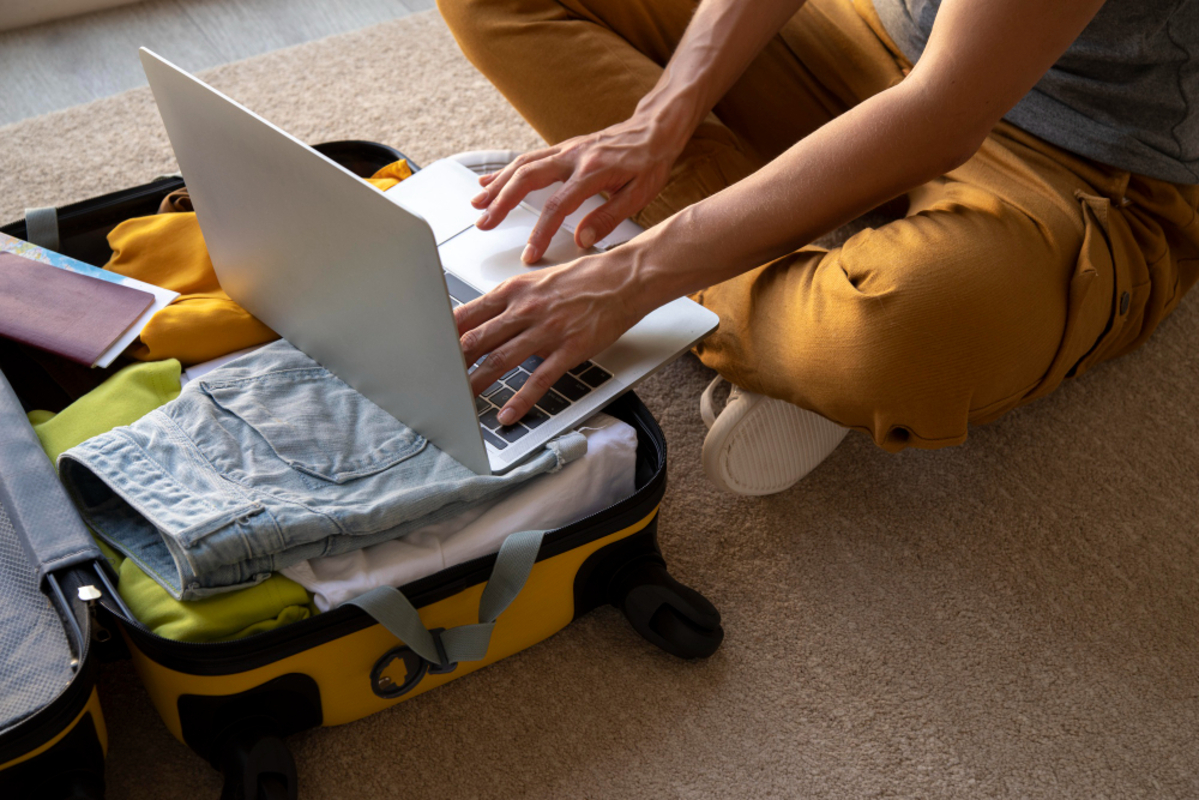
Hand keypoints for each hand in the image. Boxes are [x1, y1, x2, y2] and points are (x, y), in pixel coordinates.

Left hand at [454, 249, 649, 425]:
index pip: (467, 314)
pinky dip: (521, 399)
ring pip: (501, 360)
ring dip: (477, 383)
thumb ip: (511, 301)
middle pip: (477, 339)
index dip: (444, 335)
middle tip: (436, 381)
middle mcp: (525, 309)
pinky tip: (508, 413)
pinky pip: (539, 378)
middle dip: (452, 363)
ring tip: (462, 402)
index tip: (430, 350)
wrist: (623, 279)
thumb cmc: (584, 280)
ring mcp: (547, 330)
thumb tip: (485, 319)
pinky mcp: (570, 348)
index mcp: (514, 290)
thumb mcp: (538, 282)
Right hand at [470, 111, 686, 263]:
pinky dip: (506, 170)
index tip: (530, 253)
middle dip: (502, 202)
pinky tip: (490, 180)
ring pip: (522, 165)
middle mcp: (574, 156)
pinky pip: (528, 157)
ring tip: (478, 204)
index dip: (540, 232)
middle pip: (527, 178)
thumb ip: (608, 217)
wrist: (655, 128)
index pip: (558, 205)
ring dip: (497, 185)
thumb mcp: (640, 194)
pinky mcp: (563, 147)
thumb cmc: (650, 161)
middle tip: (485, 223)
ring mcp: (566, 149)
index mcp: (593, 171)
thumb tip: (582, 239)